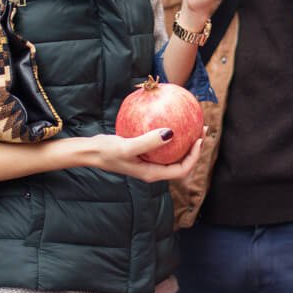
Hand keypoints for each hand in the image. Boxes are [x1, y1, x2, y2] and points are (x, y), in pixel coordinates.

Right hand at [89, 127, 204, 181]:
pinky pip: (162, 144)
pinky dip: (169, 134)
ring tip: (192, 123)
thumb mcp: (127, 147)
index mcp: (153, 174)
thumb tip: (171, 133)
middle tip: (201, 128)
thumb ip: (148, 142)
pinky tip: (170, 118)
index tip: (199, 139)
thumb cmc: (107, 151)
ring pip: (173, 153)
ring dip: (185, 140)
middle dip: (195, 148)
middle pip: (181, 162)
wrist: (90, 152)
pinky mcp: (144, 152)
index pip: (182, 170)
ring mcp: (149, 162)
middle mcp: (153, 170)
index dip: (194, 157)